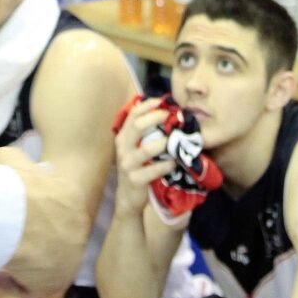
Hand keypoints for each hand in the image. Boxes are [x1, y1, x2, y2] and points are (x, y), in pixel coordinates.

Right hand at [0, 144, 87, 297]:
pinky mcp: (55, 283)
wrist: (15, 216)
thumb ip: (13, 161)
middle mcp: (78, 228)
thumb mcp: (10, 159)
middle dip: (34, 237)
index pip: (57, 207)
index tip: (15, 215)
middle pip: (55, 236)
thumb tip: (5, 163)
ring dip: (25, 261)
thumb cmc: (12, 186)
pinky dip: (13, 283)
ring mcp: (70, 258)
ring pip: (45, 262)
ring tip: (2, 256)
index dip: (35, 212)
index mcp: (72, 197)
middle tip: (10, 238)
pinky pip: (32, 288)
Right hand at [112, 98, 174, 219]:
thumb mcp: (135, 147)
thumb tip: (164, 111)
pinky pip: (154, 170)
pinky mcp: (135, 179)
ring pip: (147, 149)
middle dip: (157, 118)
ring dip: (165, 143)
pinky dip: (167, 165)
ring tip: (176, 142)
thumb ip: (144, 132)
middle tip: (172, 118)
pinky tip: (174, 163)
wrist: (128, 196)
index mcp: (123, 136)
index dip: (148, 105)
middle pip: (137, 126)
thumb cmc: (137, 167)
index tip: (163, 101)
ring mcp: (127, 164)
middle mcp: (122, 148)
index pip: (133, 114)